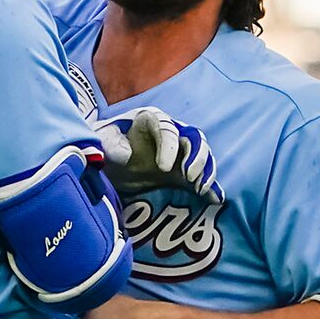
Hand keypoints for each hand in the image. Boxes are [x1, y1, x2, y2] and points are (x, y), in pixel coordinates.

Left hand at [98, 106, 223, 202]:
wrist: (113, 164)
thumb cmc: (109, 148)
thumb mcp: (105, 144)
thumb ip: (112, 146)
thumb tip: (127, 155)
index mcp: (152, 120)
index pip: (167, 130)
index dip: (169, 148)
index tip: (163, 168)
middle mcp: (172, 133)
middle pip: (194, 139)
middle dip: (195, 158)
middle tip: (189, 178)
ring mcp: (182, 151)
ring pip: (203, 155)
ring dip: (205, 171)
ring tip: (199, 189)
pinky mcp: (186, 170)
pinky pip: (204, 174)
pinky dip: (210, 185)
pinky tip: (214, 198)